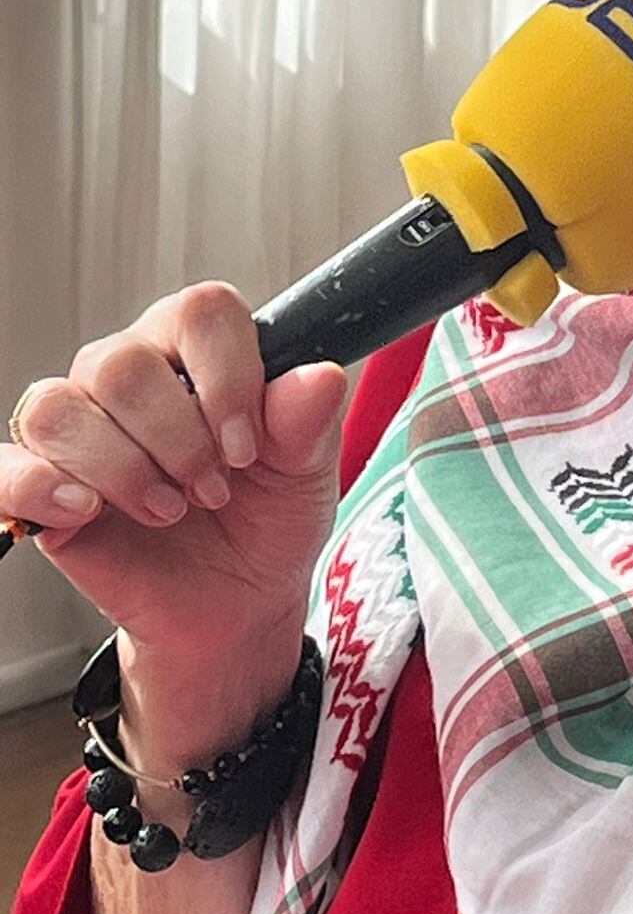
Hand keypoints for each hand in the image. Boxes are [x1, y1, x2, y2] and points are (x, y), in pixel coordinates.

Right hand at [2, 284, 347, 657]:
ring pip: (60, 407)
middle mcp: (131, 373)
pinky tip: (90, 510)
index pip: (200, 311)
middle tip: (213, 488)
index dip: (227, 376)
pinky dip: (44, 486)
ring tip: (168, 508)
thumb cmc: (268, 520)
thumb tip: (319, 377)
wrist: (236, 602)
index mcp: (198, 351)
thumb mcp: (306, 472)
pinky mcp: (39, 486)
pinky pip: (9, 466)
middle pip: (123, 364)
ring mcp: (80, 428)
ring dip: (123, 468)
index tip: (248, 443)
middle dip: (177, 438)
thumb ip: (309, 420)